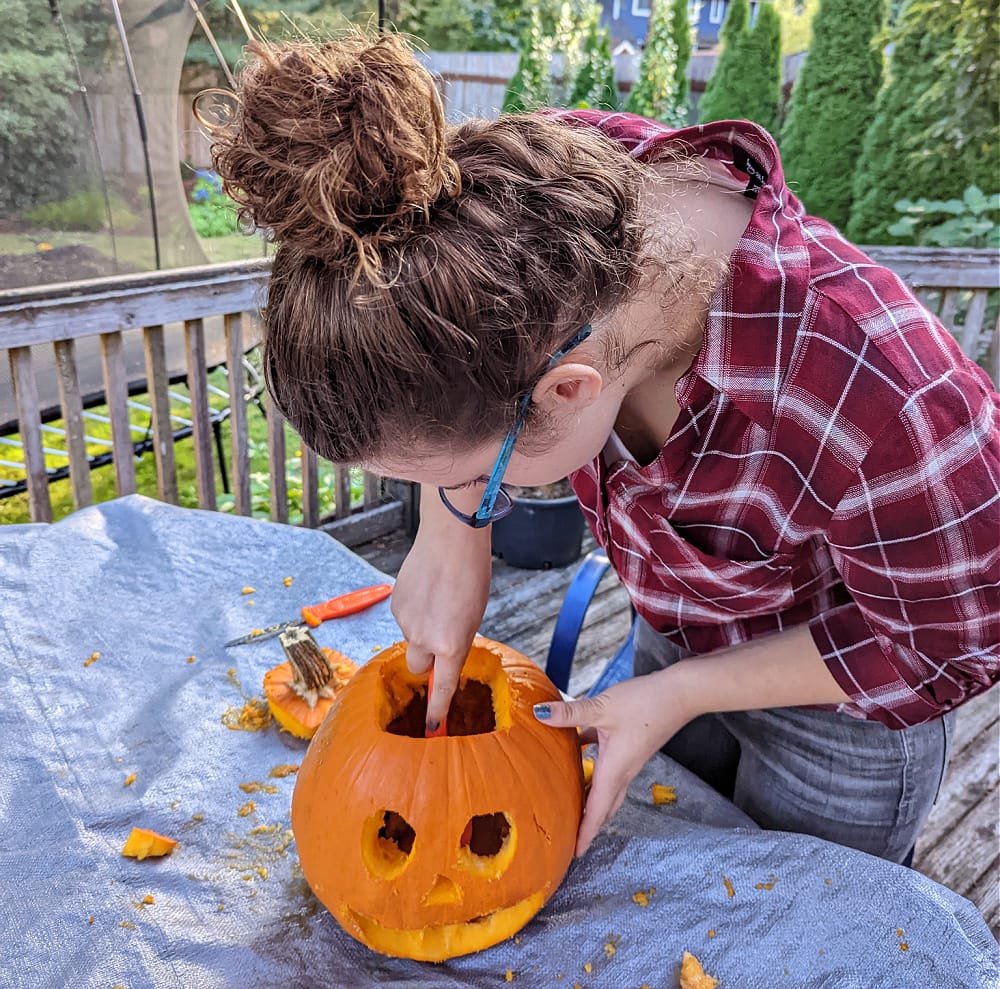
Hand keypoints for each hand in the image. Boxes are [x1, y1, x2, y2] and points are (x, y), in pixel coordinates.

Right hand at [392, 484, 491, 730]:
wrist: (450, 538)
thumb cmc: (471, 574)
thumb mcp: (474, 615)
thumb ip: (457, 640)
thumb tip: (444, 650)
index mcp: (451, 644)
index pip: (442, 686)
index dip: (437, 709)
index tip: (433, 727)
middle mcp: (424, 638)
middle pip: (417, 666)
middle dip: (425, 660)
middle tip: (439, 639)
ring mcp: (406, 621)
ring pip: (411, 638)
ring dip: (421, 627)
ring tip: (438, 598)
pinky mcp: (394, 604)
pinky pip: (404, 618)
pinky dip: (414, 610)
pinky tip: (425, 590)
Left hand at [535, 669, 695, 855]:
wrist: (680, 695)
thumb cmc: (645, 703)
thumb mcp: (602, 708)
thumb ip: (569, 713)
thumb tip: (538, 713)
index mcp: (614, 770)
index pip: (596, 810)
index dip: (585, 833)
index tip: (574, 853)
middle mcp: (622, 771)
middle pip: (603, 806)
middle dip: (588, 824)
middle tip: (570, 837)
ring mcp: (628, 760)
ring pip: (607, 788)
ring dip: (591, 800)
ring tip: (572, 804)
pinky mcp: (631, 746)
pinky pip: (609, 766)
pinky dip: (594, 770)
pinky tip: (577, 751)